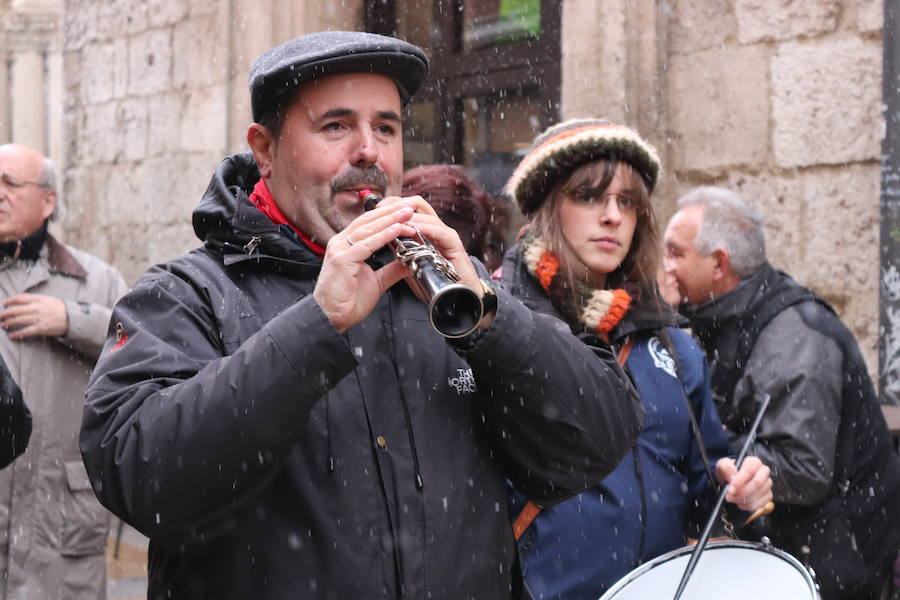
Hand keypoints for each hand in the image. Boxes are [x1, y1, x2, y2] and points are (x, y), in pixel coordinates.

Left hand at [1, 293, 68, 338]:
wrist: (72, 317)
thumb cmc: (60, 308)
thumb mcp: (48, 299)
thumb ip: (35, 299)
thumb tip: (21, 302)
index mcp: (38, 299)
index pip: (19, 298)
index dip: (9, 301)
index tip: (4, 304)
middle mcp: (36, 308)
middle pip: (15, 310)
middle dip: (4, 314)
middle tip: (0, 317)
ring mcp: (38, 318)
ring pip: (18, 321)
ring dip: (8, 323)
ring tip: (3, 325)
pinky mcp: (41, 328)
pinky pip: (25, 331)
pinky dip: (17, 334)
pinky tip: (12, 335)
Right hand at [313, 201, 417, 332]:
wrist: (330, 318)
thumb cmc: (348, 301)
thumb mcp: (376, 281)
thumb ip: (392, 270)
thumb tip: (410, 262)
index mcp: (346, 246)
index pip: (368, 224)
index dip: (388, 216)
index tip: (406, 211)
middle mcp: (340, 243)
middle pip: (368, 221)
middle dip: (391, 212)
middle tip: (410, 206)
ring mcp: (339, 250)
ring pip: (368, 229)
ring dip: (390, 220)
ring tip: (408, 213)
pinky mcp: (342, 261)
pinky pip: (366, 244)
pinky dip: (383, 236)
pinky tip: (397, 229)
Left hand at [372, 195, 492, 326]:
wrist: (458, 296)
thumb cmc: (435, 282)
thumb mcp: (411, 263)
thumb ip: (399, 250)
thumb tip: (381, 240)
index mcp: (427, 230)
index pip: (409, 207)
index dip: (392, 204)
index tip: (375, 209)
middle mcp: (437, 227)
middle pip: (417, 203)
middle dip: (397, 204)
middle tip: (380, 210)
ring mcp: (446, 234)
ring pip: (425, 213)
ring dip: (406, 215)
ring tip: (390, 219)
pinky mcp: (453, 243)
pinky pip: (437, 230)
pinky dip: (422, 228)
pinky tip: (409, 230)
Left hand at [715, 455, 772, 513]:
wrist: (732, 483)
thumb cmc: (729, 472)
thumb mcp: (723, 466)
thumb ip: (726, 468)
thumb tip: (732, 476)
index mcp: (753, 462)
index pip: (750, 470)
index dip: (740, 480)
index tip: (730, 488)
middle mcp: (763, 471)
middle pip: (758, 483)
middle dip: (742, 491)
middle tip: (729, 496)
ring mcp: (767, 484)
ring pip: (759, 494)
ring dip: (743, 499)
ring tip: (732, 499)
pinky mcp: (768, 495)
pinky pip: (761, 503)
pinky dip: (748, 506)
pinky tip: (740, 503)